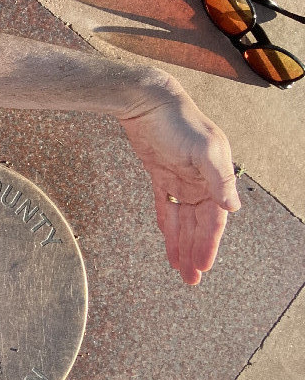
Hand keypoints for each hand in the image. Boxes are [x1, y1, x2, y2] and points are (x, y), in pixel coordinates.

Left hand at [118, 77, 240, 284]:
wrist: (147, 101)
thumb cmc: (177, 121)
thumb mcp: (203, 150)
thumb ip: (219, 179)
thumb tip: (233, 208)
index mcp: (215, 177)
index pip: (214, 219)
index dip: (208, 244)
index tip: (202, 266)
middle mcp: (201, 180)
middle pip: (198, 225)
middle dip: (194, 251)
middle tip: (190, 278)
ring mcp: (181, 178)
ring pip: (182, 219)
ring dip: (181, 243)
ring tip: (179, 268)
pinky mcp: (161, 174)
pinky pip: (165, 205)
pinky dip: (167, 225)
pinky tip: (168, 242)